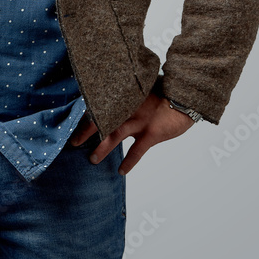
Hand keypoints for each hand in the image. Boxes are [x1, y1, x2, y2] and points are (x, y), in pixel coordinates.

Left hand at [69, 91, 194, 174]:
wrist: (184, 98)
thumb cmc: (163, 93)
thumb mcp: (142, 88)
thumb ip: (127, 95)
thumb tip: (112, 100)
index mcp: (125, 95)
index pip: (100, 103)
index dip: (87, 112)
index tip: (75, 119)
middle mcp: (129, 107)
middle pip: (102, 119)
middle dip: (87, 131)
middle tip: (74, 142)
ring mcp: (140, 121)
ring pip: (115, 135)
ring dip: (102, 148)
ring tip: (92, 159)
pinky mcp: (152, 133)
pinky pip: (137, 151)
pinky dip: (129, 161)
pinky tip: (121, 171)